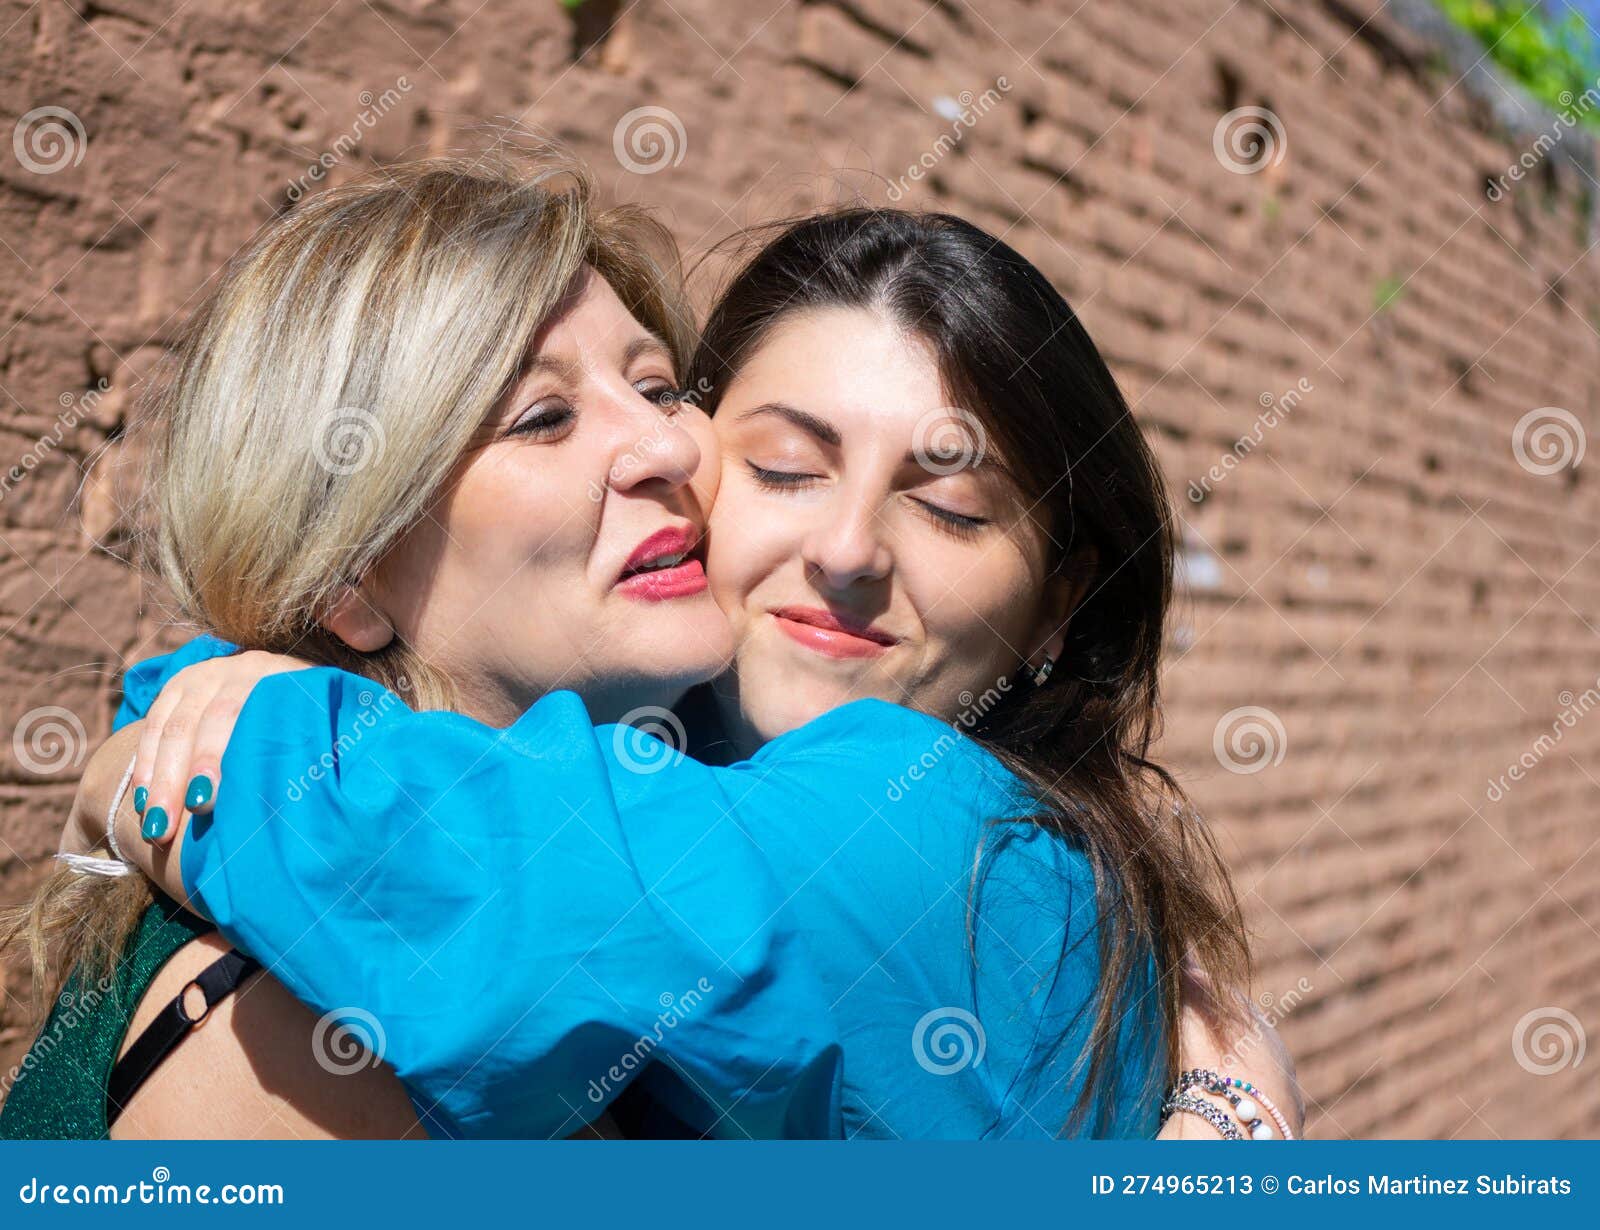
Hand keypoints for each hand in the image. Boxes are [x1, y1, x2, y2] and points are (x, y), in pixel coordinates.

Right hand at [134, 650, 312, 844]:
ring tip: (155, 826)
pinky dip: (146, 764)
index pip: (243, 712)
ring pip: (173, 725)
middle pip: (203, 720)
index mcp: (284, 676)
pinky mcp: (180, 686)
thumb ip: (326, 751)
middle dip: (182, 776)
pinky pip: (155, 724)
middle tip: (170, 826)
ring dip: (159, 778)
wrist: (301, 687)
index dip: (219, 756)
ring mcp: (207, 674)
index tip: (206, 803)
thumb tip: (330, 796)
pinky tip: (143, 800)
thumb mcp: (331, 731)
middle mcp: (243, 668)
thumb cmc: (323, 728)